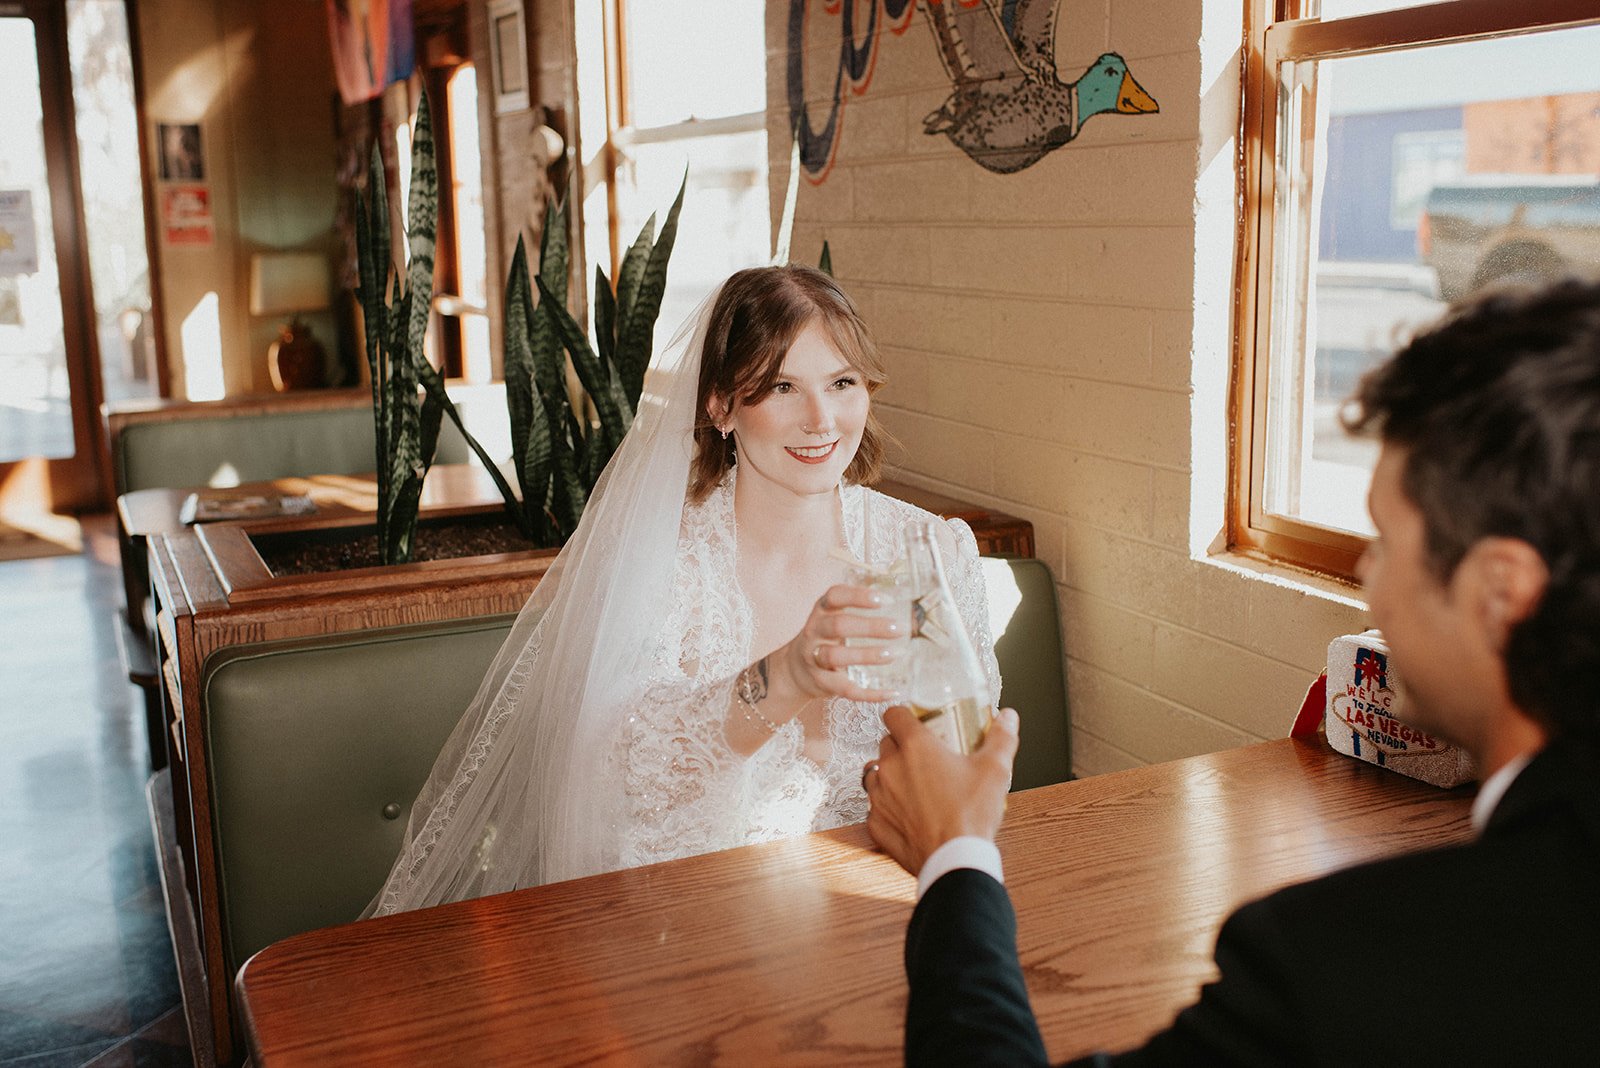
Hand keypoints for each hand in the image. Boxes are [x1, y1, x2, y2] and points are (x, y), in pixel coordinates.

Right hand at [777, 584, 903, 702]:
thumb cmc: (825, 638)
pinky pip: (846, 689)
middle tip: (900, 629)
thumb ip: (856, 608)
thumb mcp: (833, 617)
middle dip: (870, 627)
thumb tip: (901, 599)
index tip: (886, 600)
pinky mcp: (822, 683)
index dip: (859, 596)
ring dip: (868, 655)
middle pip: (838, 626)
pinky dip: (870, 694)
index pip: (835, 596)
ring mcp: (815, 659)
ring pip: (837, 656)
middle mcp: (814, 632)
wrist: (795, 670)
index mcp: (821, 611)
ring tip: (895, 654)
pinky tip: (893, 693)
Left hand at [864, 706, 1018, 875]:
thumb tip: (1008, 717)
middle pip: (886, 744)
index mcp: (915, 747)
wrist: (955, 860)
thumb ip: (1001, 738)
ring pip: (876, 775)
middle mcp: (890, 768)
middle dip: (902, 747)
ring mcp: (879, 797)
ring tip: (915, 786)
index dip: (904, 716)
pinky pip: (876, 807)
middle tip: (925, 758)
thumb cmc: (971, 814)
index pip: (894, 715)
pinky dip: (889, 808)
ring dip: (891, 776)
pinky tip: (909, 814)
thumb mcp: (994, 769)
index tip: (914, 722)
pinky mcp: (876, 824)